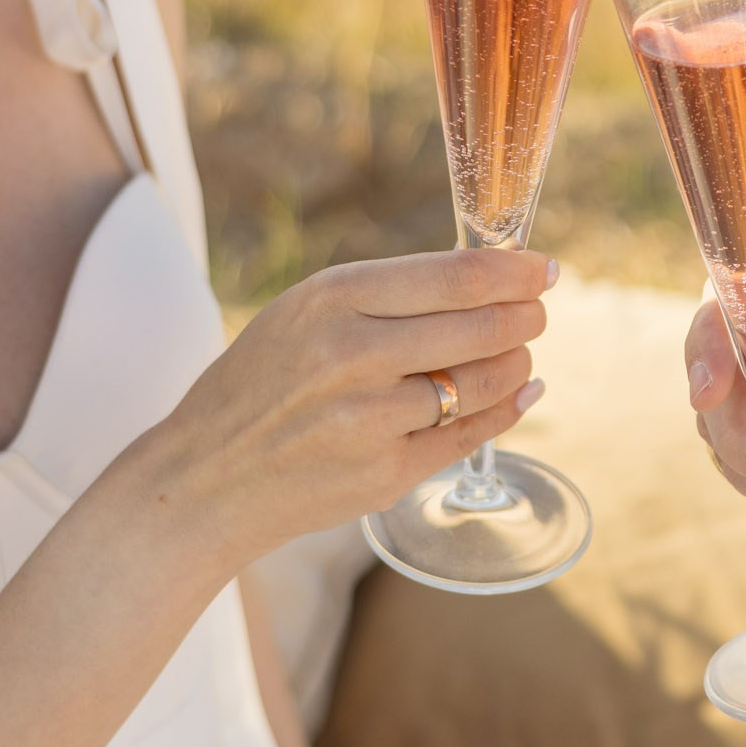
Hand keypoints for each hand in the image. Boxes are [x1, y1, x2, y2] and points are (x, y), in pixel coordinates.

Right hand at [122, 248, 552, 582]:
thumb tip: (485, 279)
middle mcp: (353, 354)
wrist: (202, 479)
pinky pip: (469, 436)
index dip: (515, 271)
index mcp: (332, 299)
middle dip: (526, 315)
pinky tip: (519, 394)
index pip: (456, 276)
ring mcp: (370, 419)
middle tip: (538, 310)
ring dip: (517, 363)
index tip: (543, 268)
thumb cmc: (258, 385)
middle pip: (481, 325)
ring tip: (519, 353)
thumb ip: (384, 296)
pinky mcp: (383, 473)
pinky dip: (505, 411)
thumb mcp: (302, 314)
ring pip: (483, 381)